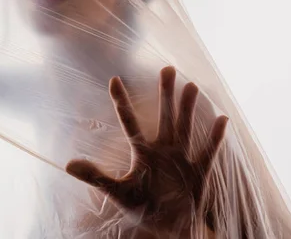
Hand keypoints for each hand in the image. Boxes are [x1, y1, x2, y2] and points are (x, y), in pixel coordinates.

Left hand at [66, 66, 227, 235]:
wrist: (165, 228)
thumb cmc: (140, 208)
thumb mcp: (116, 191)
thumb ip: (95, 176)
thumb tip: (68, 165)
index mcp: (142, 152)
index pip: (129, 121)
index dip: (121, 101)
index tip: (113, 79)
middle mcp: (162, 150)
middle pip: (164, 117)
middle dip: (166, 94)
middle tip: (168, 68)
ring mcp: (181, 159)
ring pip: (185, 127)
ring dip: (188, 108)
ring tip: (191, 85)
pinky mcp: (198, 173)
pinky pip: (207, 152)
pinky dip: (214, 138)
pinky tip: (222, 118)